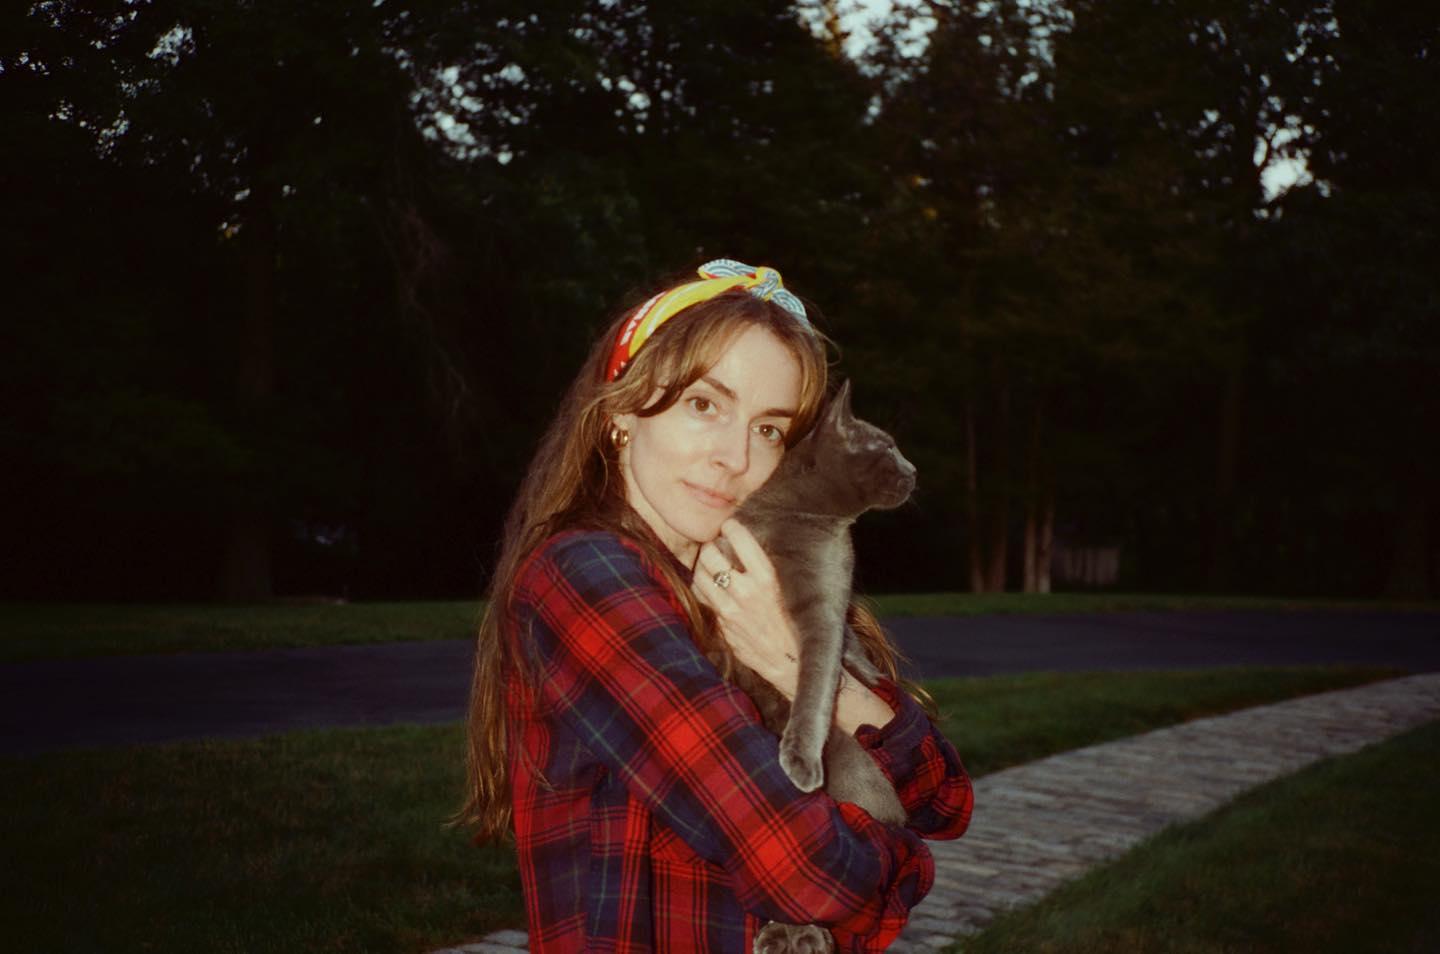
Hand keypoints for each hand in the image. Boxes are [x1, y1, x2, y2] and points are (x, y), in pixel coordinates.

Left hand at [693, 519, 799, 697]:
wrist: (794, 664)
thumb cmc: (800, 624)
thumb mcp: (793, 590)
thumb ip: (771, 571)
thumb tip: (753, 549)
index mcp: (768, 578)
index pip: (739, 538)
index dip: (731, 527)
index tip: (730, 526)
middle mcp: (746, 592)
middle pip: (710, 555)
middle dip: (711, 548)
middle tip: (716, 548)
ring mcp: (731, 612)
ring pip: (700, 578)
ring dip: (702, 569)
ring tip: (710, 567)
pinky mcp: (724, 628)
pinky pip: (705, 602)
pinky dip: (706, 592)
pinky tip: (714, 591)